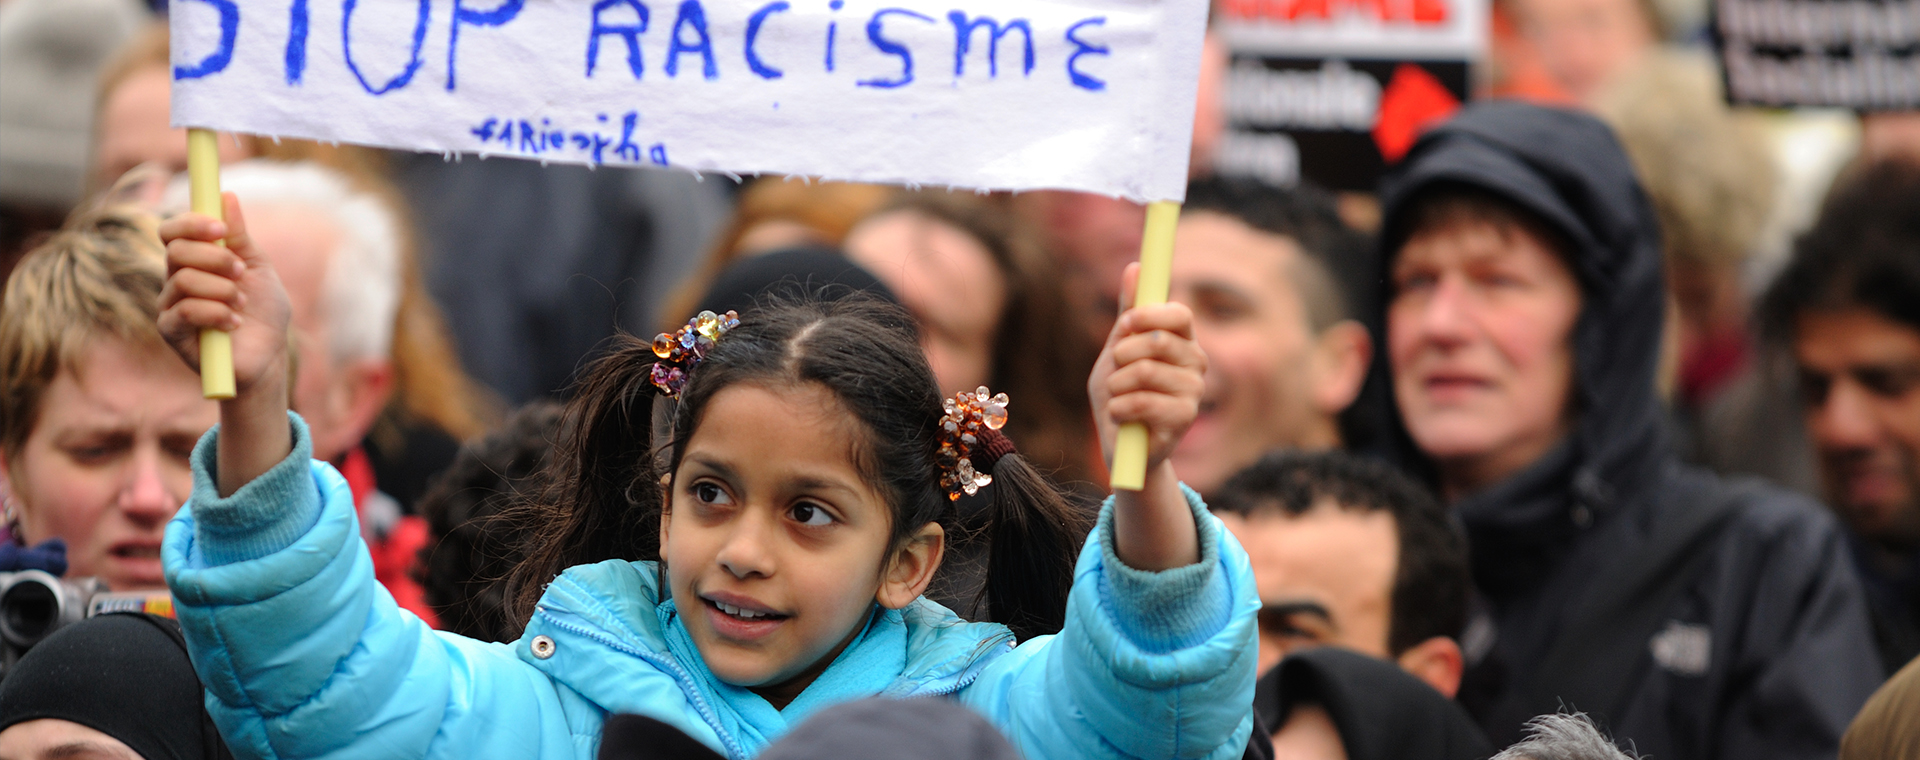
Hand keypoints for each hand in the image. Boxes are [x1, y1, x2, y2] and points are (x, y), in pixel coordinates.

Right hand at [158, 193, 293, 495]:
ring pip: (182, 279)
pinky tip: (233, 323)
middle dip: (215, 257)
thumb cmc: (263, 313)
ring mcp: (170, 305)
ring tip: (240, 304)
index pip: (174, 230)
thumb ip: (240, 237)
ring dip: (221, 289)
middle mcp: (176, 279)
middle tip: (241, 272)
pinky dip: (216, 313)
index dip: (192, 223)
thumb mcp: (259, 269)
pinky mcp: (170, 331)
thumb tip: (226, 196)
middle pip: (176, 250)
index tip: (222, 229)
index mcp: (195, 260)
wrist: (267, 357)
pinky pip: (185, 311)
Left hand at [1089, 263, 1207, 471]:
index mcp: (1182, 341)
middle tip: (1115, 369)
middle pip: (1158, 340)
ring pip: (1145, 371)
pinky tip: (1121, 416)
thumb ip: (1128, 313)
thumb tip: (1135, 267)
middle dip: (1123, 353)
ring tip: (1116, 398)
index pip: (1179, 314)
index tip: (1125, 323)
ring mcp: (1194, 391)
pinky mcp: (1185, 417)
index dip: (1149, 314)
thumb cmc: (1119, 395)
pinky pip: (1143, 401)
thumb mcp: (1117, 351)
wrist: (1121, 447)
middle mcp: (1196, 363)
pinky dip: (1119, 407)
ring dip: (1117, 385)